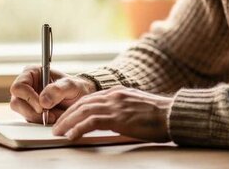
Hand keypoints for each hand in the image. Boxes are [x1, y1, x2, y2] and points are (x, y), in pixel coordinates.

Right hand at [9, 65, 96, 123]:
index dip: (28, 97)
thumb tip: (43, 101)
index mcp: (32, 73)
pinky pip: (30, 121)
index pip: (18, 87)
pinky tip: (53, 118)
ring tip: (55, 115)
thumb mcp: (71, 85)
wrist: (80, 99)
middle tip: (49, 115)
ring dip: (39, 118)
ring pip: (22, 114)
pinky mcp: (30, 112)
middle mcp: (26, 86)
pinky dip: (41, 122)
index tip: (42, 106)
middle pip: (16, 103)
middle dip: (33, 112)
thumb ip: (58, 89)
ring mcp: (27, 100)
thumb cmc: (75, 88)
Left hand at [51, 86, 172, 142]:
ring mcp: (115, 105)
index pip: (89, 98)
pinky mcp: (118, 117)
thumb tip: (114, 118)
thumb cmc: (158, 115)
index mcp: (118, 92)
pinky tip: (72, 136)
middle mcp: (114, 95)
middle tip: (57, 126)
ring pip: (83, 111)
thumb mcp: (136, 106)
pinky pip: (92, 122)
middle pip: (83, 103)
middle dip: (67, 115)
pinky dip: (79, 129)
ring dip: (68, 122)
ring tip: (59, 132)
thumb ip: (122, 108)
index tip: (67, 117)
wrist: (171, 114)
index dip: (75, 108)